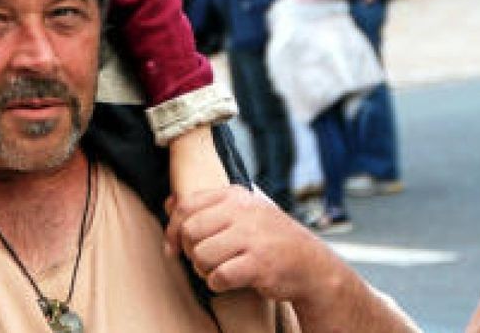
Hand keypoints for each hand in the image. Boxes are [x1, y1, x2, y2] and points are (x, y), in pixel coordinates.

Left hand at [166, 186, 338, 302]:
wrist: (311, 265)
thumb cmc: (268, 240)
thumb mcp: (241, 213)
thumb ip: (206, 207)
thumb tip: (168, 203)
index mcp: (235, 196)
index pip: (186, 206)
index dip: (172, 229)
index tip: (173, 247)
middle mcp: (243, 211)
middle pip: (190, 231)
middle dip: (191, 252)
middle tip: (204, 261)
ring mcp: (252, 237)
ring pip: (201, 255)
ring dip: (203, 270)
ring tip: (219, 271)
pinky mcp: (259, 264)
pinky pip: (218, 276)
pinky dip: (217, 284)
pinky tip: (228, 281)